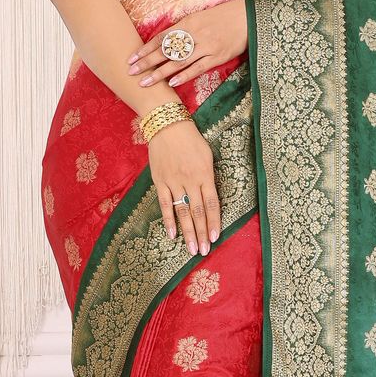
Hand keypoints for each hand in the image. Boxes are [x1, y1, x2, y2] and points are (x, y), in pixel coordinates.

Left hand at [128, 0, 248, 90]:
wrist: (248, 17)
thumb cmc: (223, 17)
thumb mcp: (201, 17)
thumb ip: (184, 29)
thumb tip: (166, 41)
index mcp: (188, 22)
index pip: (161, 37)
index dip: (145, 48)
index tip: (132, 58)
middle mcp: (194, 34)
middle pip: (165, 50)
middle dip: (147, 61)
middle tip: (131, 71)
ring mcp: (206, 46)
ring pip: (178, 61)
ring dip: (160, 73)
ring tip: (145, 82)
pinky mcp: (217, 56)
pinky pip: (197, 68)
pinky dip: (183, 75)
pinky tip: (171, 83)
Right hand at [147, 120, 219, 255]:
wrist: (167, 125)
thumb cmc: (191, 139)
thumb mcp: (207, 155)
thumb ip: (209, 177)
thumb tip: (212, 198)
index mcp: (205, 174)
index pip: (212, 204)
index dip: (214, 222)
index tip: (215, 238)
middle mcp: (190, 181)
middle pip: (198, 212)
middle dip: (202, 233)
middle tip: (204, 251)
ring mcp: (174, 182)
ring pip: (182, 211)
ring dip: (187, 232)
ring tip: (192, 249)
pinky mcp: (160, 181)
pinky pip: (164, 204)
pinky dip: (168, 220)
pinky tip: (172, 234)